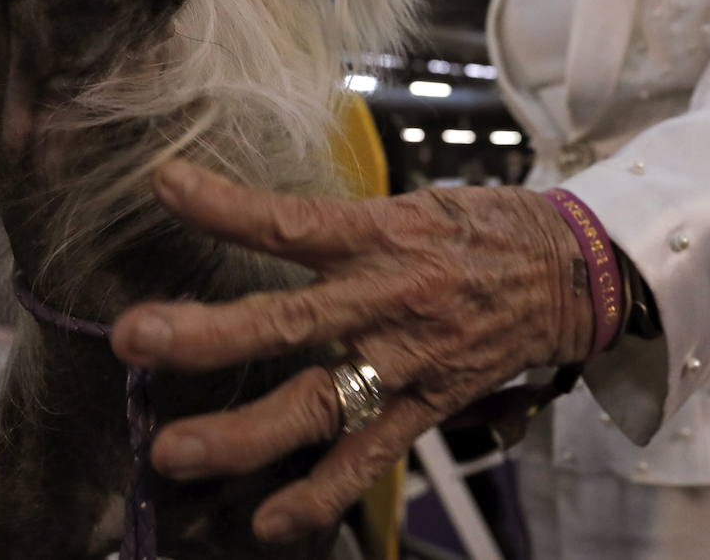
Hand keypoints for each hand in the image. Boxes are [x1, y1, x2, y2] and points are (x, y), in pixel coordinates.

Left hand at [111, 158, 593, 543]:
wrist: (574, 272)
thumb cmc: (485, 228)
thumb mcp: (414, 203)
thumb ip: (342, 223)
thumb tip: (266, 222)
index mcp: (383, 234)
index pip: (292, 221)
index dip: (226, 205)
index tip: (162, 186)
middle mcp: (389, 298)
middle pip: (290, 319)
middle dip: (208, 334)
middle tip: (136, 339)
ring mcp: (408, 360)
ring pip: (320, 403)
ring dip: (243, 433)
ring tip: (173, 452)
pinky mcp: (431, 406)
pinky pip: (371, 457)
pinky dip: (321, 494)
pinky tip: (270, 523)